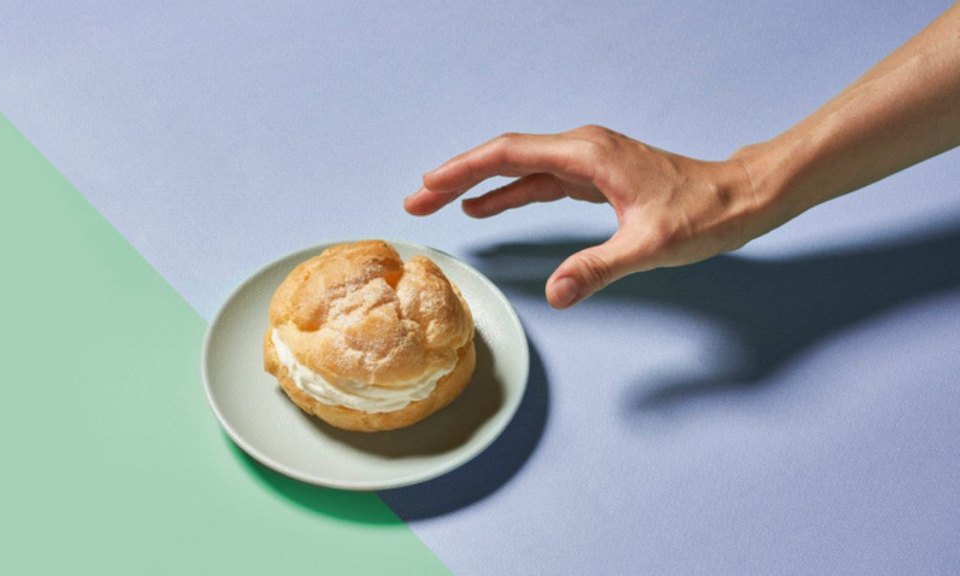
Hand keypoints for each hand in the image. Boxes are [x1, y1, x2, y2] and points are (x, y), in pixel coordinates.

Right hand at [404, 125, 769, 308]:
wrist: (739, 198)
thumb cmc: (703, 214)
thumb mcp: (650, 246)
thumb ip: (599, 269)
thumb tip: (557, 296)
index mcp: (587, 155)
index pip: (508, 156)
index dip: (462, 171)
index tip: (428, 186)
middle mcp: (582, 149)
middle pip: (504, 158)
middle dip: (458, 178)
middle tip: (416, 200)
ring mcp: (588, 162)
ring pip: (519, 170)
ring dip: (478, 186)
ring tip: (439, 203)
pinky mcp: (595, 178)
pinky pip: (539, 182)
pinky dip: (510, 194)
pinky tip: (489, 207)